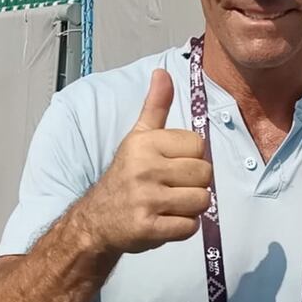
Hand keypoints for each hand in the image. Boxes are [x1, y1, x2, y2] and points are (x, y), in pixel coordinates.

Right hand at [81, 69, 212, 254]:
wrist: (96, 220)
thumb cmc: (125, 176)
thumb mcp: (138, 137)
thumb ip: (155, 106)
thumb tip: (163, 72)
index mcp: (145, 143)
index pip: (199, 146)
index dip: (191, 158)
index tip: (172, 165)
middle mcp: (144, 169)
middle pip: (204, 174)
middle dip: (194, 183)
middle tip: (172, 188)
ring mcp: (146, 200)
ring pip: (201, 201)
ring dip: (191, 207)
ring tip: (169, 204)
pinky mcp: (149, 228)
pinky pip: (190, 227)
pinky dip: (183, 227)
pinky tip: (165, 221)